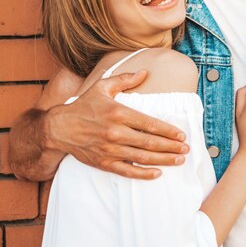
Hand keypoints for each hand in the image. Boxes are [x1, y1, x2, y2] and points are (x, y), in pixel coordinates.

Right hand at [46, 70, 189, 179]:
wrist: (59, 128)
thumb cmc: (83, 106)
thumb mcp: (102, 88)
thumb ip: (125, 79)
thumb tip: (145, 72)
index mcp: (118, 113)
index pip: (149, 124)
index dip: (168, 131)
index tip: (181, 135)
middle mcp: (115, 132)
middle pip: (149, 142)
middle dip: (171, 147)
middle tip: (186, 150)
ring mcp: (109, 149)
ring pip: (142, 158)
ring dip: (163, 160)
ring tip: (178, 161)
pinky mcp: (103, 162)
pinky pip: (127, 171)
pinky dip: (143, 174)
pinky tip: (157, 173)